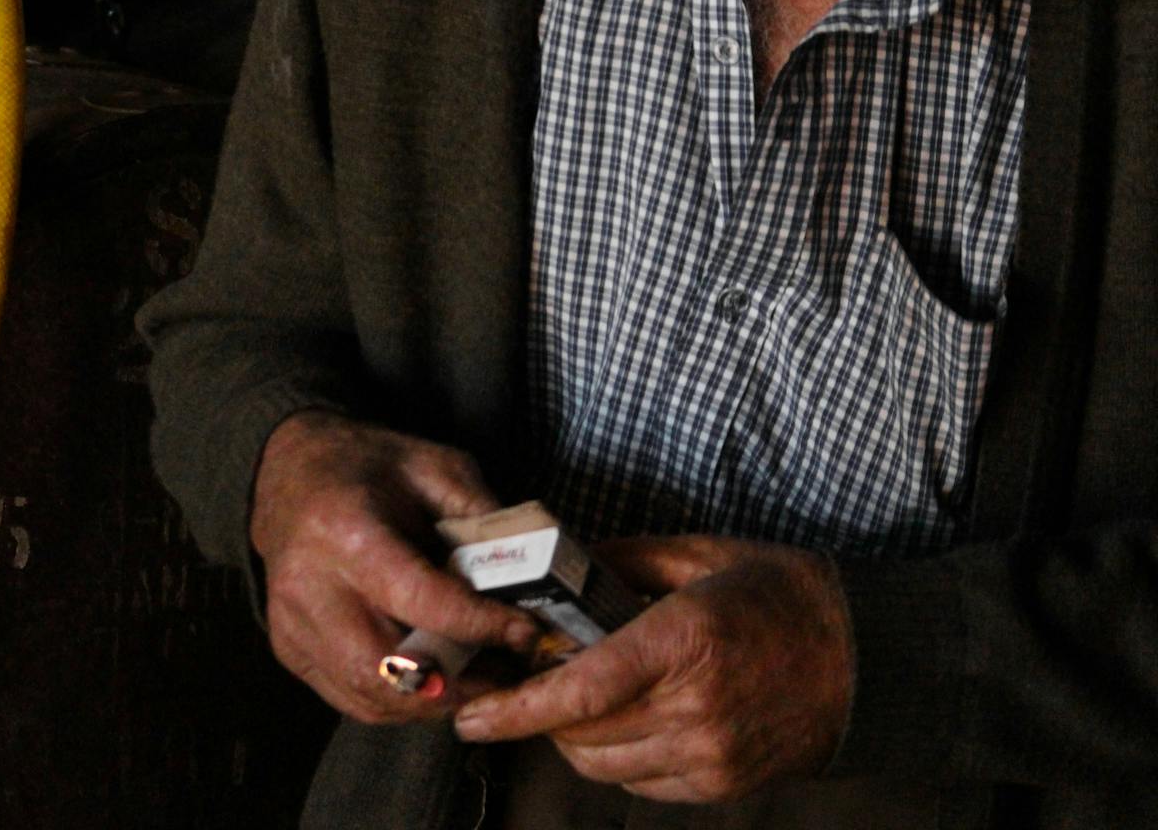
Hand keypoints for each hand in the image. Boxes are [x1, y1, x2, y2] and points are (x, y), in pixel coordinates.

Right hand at [250, 410, 536, 722]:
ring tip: (474, 679)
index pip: (422, 602)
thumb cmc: (365, 466)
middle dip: (458, 684)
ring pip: (370, 695)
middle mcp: (310, 585)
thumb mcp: (432, 466)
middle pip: (390, 668)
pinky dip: (398, 700)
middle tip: (504, 672)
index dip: (481, 625)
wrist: (288, 472)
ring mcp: (292, 622)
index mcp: (347, 532)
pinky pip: (350, 697)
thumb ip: (480, 516)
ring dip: (431, 701)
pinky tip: (430, 678)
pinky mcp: (288, 646)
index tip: (524, 630)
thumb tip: (532, 571)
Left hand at [453, 536, 853, 802]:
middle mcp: (695, 706)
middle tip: (531, 677)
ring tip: (582, 694)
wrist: (867, 661)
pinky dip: (617, 755)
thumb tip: (557, 566)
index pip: (581, 690)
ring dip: (575, 734)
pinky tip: (629, 717)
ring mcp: (711, 753)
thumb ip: (623, 560)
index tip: (472, 714)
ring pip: (602, 764)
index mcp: (684, 640)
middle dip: (541, 710)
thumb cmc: (782, 597)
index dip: (517, 708)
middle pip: (580, 732)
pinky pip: (638, 783)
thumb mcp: (703, 555)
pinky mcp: (722, 783)